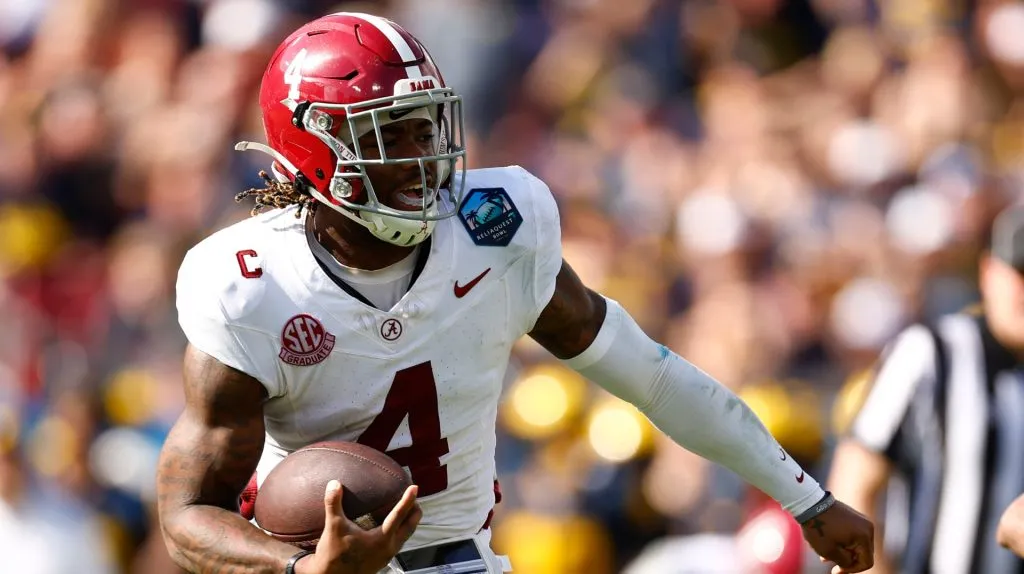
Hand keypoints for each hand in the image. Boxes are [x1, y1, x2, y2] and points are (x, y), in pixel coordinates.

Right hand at [298, 480, 421, 573]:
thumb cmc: (333, 555)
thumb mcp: (333, 527)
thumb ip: (334, 503)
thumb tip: (334, 483)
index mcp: (382, 539)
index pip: (399, 515)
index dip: (408, 500)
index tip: (415, 487)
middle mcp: (389, 548)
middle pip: (410, 526)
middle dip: (414, 510)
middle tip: (414, 496)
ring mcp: (387, 556)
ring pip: (406, 536)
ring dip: (409, 521)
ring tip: (408, 509)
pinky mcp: (381, 560)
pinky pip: (398, 542)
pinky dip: (401, 530)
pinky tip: (392, 526)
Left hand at [801, 500, 874, 573]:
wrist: (809, 503)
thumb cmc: (818, 528)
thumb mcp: (830, 551)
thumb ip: (845, 562)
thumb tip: (851, 563)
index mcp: (864, 536)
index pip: (866, 562)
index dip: (852, 570)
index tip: (836, 571)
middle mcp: (867, 526)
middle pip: (863, 553)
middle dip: (847, 560)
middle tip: (828, 561)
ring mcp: (861, 519)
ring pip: (856, 544)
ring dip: (843, 551)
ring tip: (824, 555)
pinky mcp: (853, 515)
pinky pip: (852, 534)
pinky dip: (842, 541)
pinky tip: (827, 543)